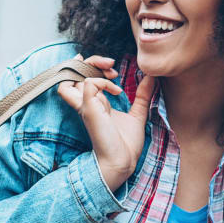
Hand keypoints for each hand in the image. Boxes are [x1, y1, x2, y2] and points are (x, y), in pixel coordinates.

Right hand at [56, 54, 155, 190]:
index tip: (114, 70)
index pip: (82, 76)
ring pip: (72, 75)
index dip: (93, 66)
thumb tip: (151, 78)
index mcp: (94, 102)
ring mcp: (86, 105)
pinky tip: (117, 91)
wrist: (123, 161)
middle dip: (92, 60)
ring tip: (111, 72)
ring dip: (91, 67)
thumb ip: (142, 95)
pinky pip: (88, 84)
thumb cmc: (126, 144)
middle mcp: (86, 102)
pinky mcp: (89, 109)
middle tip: (112, 64)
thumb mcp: (137, 114)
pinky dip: (102, 81)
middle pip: (73, 71)